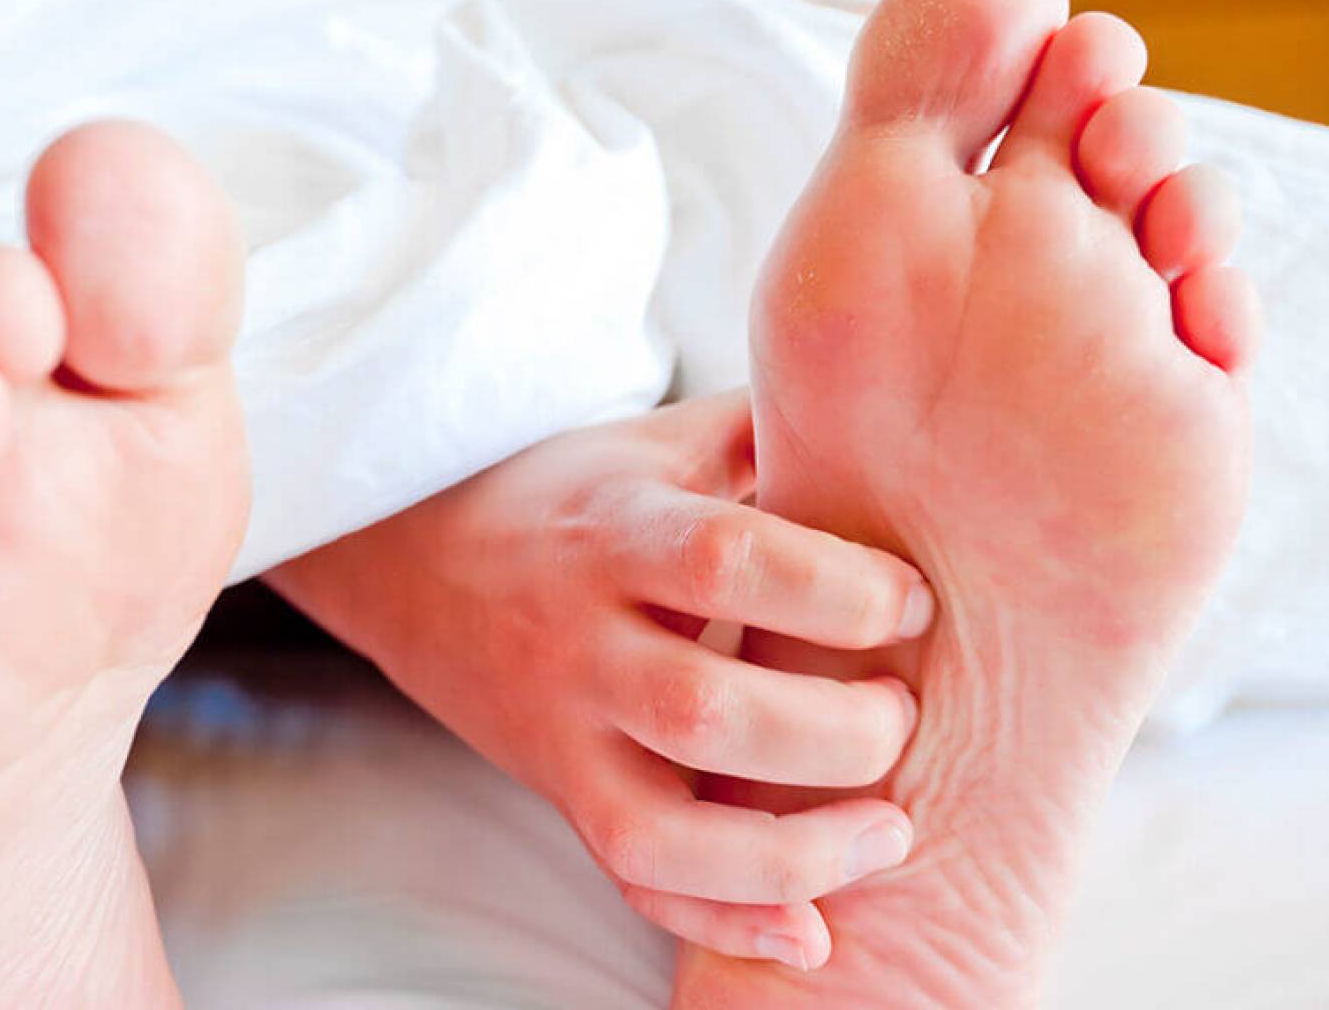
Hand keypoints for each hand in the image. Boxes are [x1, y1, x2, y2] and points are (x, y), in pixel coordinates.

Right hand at [266, 391, 933, 969]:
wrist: (416, 559)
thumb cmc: (577, 496)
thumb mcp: (658, 440)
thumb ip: (765, 429)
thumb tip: (900, 399)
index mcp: (616, 529)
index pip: (724, 561)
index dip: (836, 590)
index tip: (912, 605)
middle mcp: (580, 636)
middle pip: (700, 709)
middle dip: (832, 734)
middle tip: (904, 716)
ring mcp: (561, 728)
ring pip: (657, 827)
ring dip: (788, 854)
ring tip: (888, 831)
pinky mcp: (561, 791)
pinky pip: (631, 877)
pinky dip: (721, 920)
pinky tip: (810, 930)